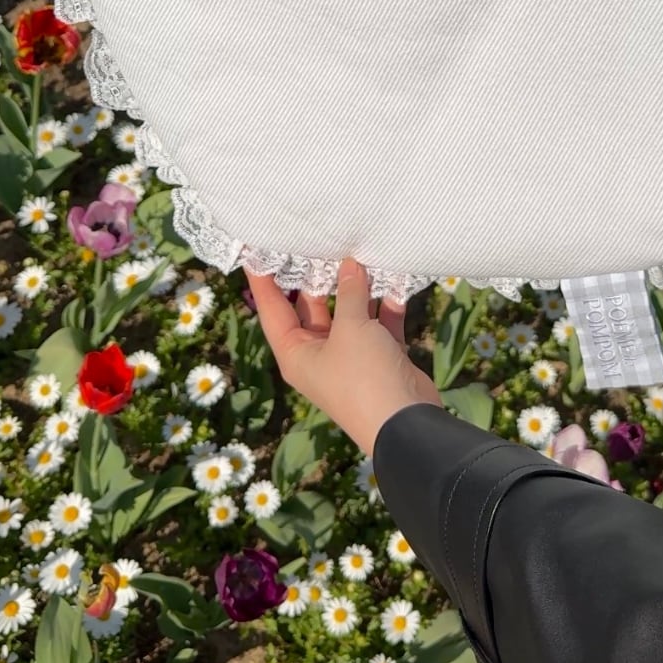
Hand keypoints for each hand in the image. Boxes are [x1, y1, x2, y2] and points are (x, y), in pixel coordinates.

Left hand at [246, 258, 444, 457]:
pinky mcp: (380, 358)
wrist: (406, 423)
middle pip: (311, 307)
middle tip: (314, 239)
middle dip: (316, 276)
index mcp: (296, 353)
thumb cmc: (363, 376)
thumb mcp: (352, 329)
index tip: (256, 250)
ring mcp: (350, 357)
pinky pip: (378, 324)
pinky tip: (395, 278)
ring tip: (357, 249)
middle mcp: (318, 354)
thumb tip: (349, 265)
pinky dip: (386, 304)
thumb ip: (350, 292)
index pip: (272, 309)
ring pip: (349, 313)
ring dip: (357, 287)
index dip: (263, 280)